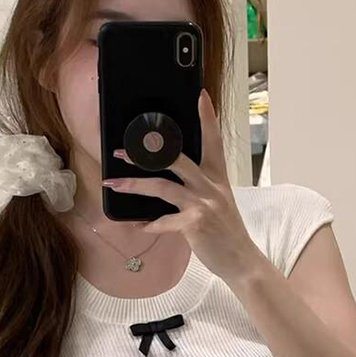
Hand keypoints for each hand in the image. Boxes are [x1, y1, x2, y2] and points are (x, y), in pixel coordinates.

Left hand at [106, 88, 261, 283]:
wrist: (241, 260)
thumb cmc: (226, 231)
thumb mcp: (219, 201)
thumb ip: (199, 186)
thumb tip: (169, 178)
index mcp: (218, 177)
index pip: (213, 141)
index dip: (207, 118)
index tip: (199, 96)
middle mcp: (211, 186)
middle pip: (175, 159)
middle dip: (145, 153)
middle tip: (121, 151)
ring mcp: (203, 204)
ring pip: (162, 187)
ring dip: (134, 185)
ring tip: (114, 184)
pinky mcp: (195, 224)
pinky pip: (164, 221)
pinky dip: (149, 224)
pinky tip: (139, 226)